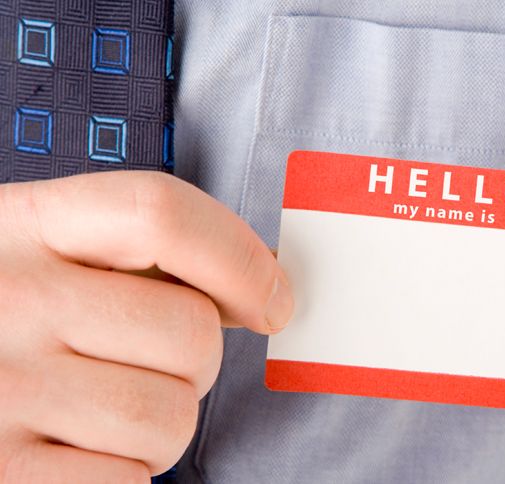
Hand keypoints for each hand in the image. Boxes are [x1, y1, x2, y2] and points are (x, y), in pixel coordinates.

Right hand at [0, 172, 293, 481]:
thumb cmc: (3, 319)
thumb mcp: (43, 256)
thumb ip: (137, 257)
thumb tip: (260, 287)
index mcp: (26, 226)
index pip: (161, 213)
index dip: (241, 259)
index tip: (274, 301)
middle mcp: (8, 297)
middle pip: (189, 332)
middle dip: (196, 364)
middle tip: (147, 367)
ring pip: (170, 416)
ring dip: (162, 427)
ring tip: (104, 413)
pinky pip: (128, 482)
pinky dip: (122, 476)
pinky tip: (75, 451)